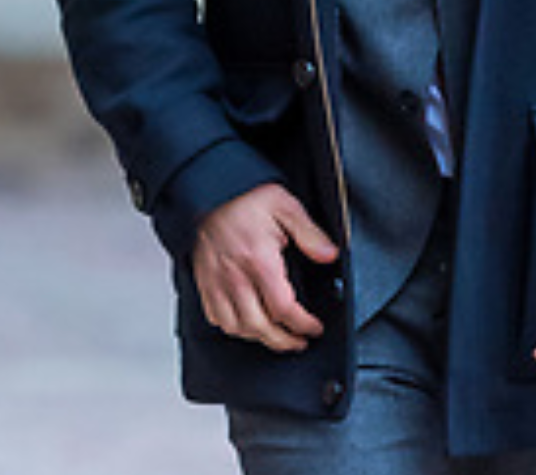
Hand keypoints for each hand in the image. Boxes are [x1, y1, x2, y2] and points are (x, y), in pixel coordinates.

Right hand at [192, 182, 339, 352]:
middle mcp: (235, 277)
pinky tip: (248, 326)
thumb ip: (310, 234)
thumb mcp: (287, 206)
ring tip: (278, 338)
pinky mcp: (204, 284)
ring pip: (236, 327)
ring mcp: (216, 283)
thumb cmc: (248, 197)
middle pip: (259, 326)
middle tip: (300, 342)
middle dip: (283, 340)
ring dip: (259, 338)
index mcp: (258, 260)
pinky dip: (233, 329)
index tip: (314, 328)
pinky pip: (215, 318)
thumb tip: (331, 255)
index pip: (282, 308)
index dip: (301, 324)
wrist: (210, 192)